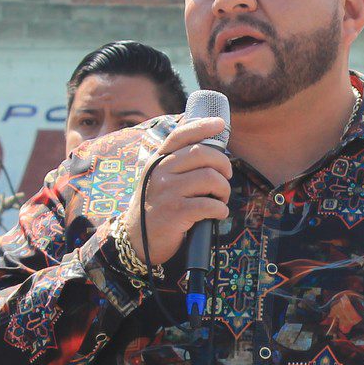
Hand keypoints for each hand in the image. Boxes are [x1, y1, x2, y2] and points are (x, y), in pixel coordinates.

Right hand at [120, 117, 232, 267]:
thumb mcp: (160, 179)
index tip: (220, 124)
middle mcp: (160, 172)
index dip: (202, 126)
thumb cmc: (158, 206)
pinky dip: (220, 210)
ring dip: (224, 190)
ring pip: (211, 178)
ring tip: (220, 199)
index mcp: (158, 160)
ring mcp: (167, 191)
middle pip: (203, 154)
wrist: (138, 240)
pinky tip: (218, 213)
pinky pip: (210, 204)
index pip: (180, 135)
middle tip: (225, 179)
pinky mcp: (175, 212)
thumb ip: (179, 163)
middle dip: (224, 166)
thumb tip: (210, 144)